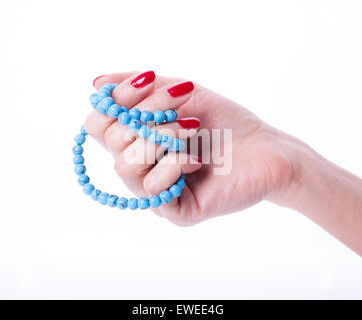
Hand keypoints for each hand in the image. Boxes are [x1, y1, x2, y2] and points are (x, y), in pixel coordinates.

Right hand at [86, 71, 299, 224]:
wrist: (265, 148)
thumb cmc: (225, 121)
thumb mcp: (183, 94)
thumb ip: (140, 88)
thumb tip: (96, 83)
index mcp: (137, 140)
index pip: (98, 123)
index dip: (117, 99)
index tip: (149, 80)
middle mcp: (140, 167)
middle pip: (110, 141)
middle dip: (148, 114)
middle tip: (183, 107)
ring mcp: (156, 191)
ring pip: (124, 168)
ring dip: (160, 139)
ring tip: (192, 130)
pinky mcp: (176, 210)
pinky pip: (152, 190)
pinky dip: (173, 165)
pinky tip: (198, 160)